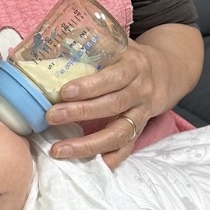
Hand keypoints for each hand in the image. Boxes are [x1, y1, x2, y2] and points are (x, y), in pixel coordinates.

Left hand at [45, 38, 162, 167]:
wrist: (163, 72)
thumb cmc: (127, 56)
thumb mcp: (116, 43)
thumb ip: (89, 44)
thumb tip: (45, 44)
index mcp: (134, 65)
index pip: (113, 77)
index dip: (90, 86)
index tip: (64, 92)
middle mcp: (140, 90)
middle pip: (112, 105)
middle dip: (80, 113)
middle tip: (51, 116)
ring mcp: (141, 113)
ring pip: (118, 133)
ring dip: (88, 145)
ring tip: (59, 150)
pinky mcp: (140, 129)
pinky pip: (127, 148)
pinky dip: (111, 159)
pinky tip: (90, 166)